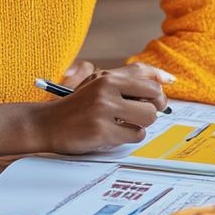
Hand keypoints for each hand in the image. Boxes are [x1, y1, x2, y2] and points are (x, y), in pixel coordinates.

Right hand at [32, 62, 174, 153]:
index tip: (158, 98)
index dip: (159, 93)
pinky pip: (134, 135)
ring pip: (147, 119)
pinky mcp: (101, 131)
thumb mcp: (100, 83)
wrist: (46, 123)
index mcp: (108, 77)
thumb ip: (131, 78)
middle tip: (140, 115)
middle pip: (154, 101)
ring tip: (124, 125)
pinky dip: (128, 137)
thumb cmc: (78, 105)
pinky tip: (114, 134)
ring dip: (140, 125)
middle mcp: (107, 91)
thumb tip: (168, 80)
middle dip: (152, 111)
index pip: (150, 81)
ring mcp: (104, 111)